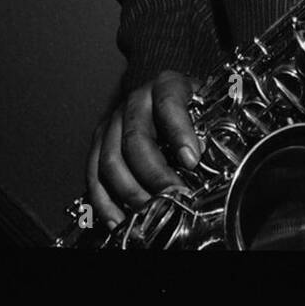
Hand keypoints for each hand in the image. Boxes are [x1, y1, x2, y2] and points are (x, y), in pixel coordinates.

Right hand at [85, 70, 201, 226]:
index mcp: (166, 85)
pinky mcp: (98, 143)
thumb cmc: (189, 103)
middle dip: (154, 174)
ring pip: (110, 160)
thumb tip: (211, 152)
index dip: (180, 132)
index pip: (169, 104)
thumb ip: (210, 124)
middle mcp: (134, 101)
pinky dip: (104, 202)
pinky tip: (118, 220)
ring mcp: (112, 122)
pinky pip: (93, 175)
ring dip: (129, 192)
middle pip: (135, 139)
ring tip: (150, 211)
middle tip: (172, 197)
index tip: (192, 161)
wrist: (162, 93)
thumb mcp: (205, 102)